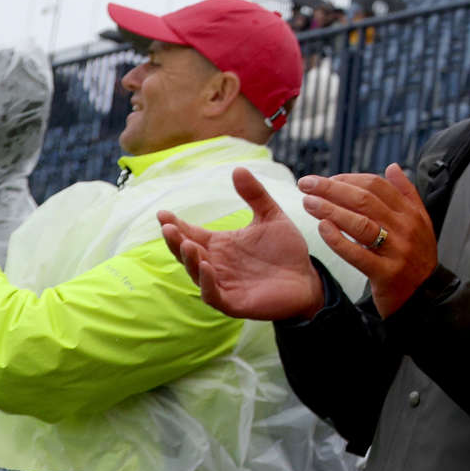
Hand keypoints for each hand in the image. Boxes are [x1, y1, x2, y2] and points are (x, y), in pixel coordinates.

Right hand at [160, 167, 323, 320]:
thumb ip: (255, 194)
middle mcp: (216, 263)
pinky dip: (207, 281)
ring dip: (189, 259)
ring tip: (186, 244)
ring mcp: (222, 284)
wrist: (307, 279)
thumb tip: (238, 168)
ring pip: (196, 273)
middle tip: (167, 227)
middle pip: (187, 252)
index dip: (176, 224)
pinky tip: (206, 266)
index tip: (163, 213)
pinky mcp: (232, 302)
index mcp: (219, 244)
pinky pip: (213, 293)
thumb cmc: (286, 250)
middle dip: (175, 240)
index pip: (191, 233)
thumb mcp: (271, 216)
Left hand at [298, 165, 436, 317]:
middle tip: (306, 184)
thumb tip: (392, 167)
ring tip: (308, 203)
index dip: (349, 179)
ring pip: (360, 223)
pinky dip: (338, 240)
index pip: (377, 186)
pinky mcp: (386, 273)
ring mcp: (396, 251)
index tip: (327, 179)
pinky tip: (322, 228)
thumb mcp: (420, 222)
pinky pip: (358, 254)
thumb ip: (407, 193)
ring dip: (330, 210)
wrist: (425, 297)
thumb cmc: (417, 257)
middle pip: (364, 200)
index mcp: (411, 212)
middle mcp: (405, 228)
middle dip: (332, 189)